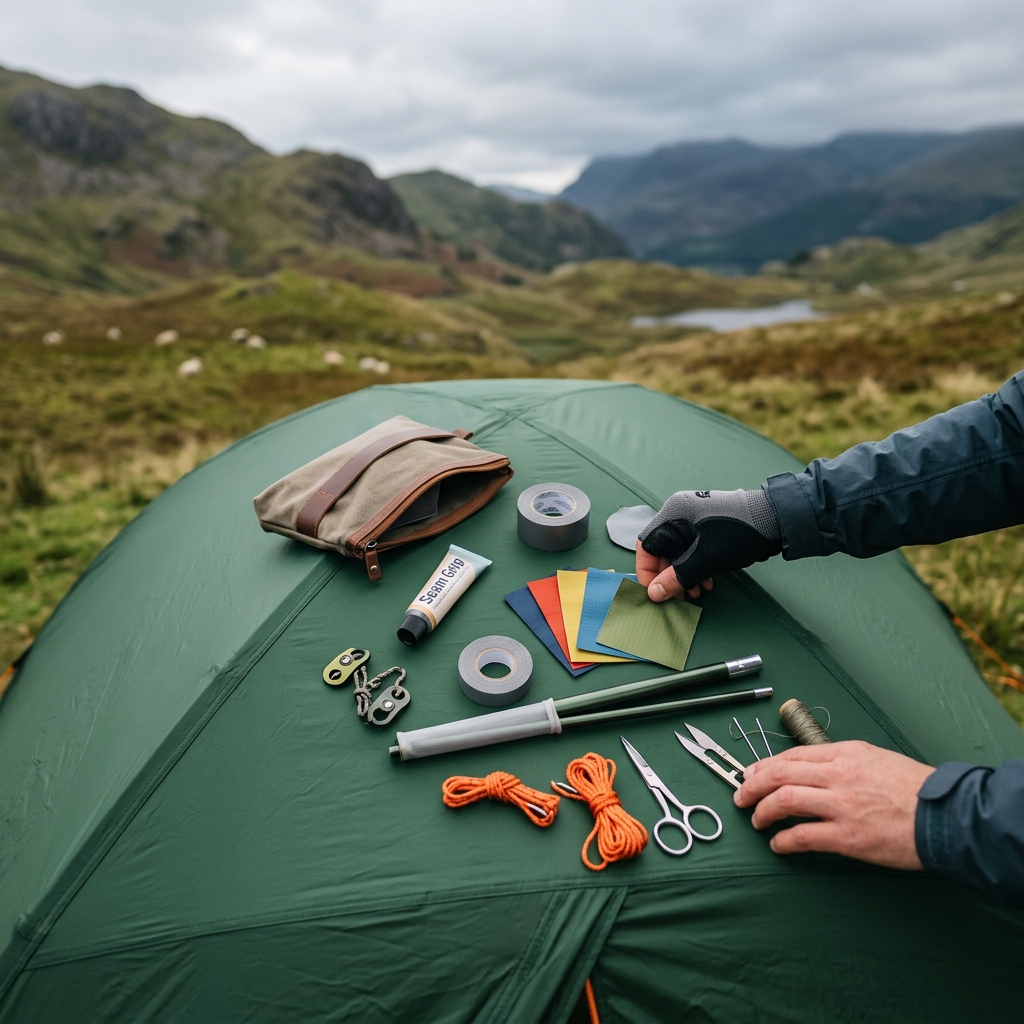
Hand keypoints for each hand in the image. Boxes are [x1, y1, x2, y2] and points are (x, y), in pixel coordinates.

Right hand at [637, 489, 781, 600]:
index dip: (647, 570)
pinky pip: (691, 550)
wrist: (775, 520)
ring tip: (695, 593)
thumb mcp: (705, 560)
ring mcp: (694, 520)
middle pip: (662, 550)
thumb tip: (654, 594)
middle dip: (669, 577)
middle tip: (678, 597)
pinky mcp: (707, 528)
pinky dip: (694, 568)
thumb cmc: (737, 534)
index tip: (654, 591)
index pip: (646, 544)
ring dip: (683, 576)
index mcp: (673, 513)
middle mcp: (680, 513)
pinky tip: (706, 583)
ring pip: (678, 553)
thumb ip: (677, 578)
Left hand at [733, 741, 934, 869]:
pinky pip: (802, 836)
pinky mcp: (848, 836)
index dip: (764, 765)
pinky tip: (778, 844)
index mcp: (844, 753)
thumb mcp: (875, 758)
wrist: (945, 815)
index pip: (791, 755)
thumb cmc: (914, 789)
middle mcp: (838, 774)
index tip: (751, 774)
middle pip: (779, 774)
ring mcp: (841, 805)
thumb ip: (842, 761)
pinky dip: (784, 841)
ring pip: (784, 800)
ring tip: (757, 820)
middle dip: (752, 785)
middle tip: (741, 796)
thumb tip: (812, 769)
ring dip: (763, 811)